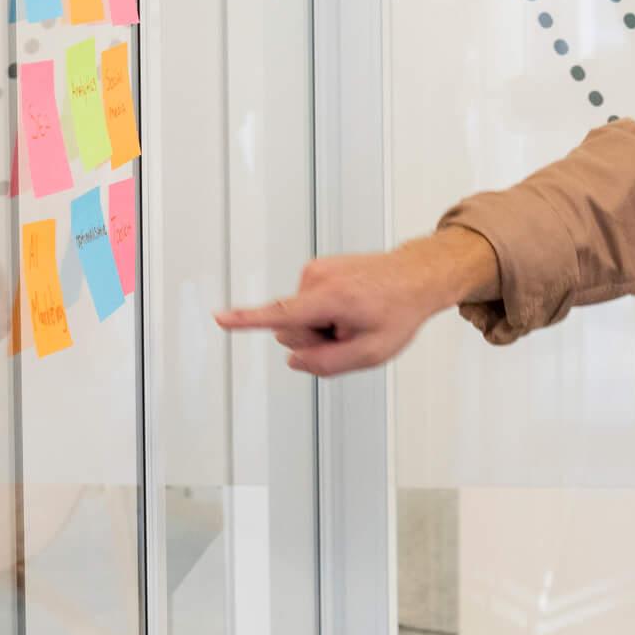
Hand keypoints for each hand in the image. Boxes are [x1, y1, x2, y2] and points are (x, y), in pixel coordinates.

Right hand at [214, 228, 498, 375]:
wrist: (415, 275)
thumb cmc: (398, 311)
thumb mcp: (374, 352)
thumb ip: (329, 364)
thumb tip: (294, 361)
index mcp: (332, 298)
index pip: (282, 314)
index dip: (247, 319)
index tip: (219, 318)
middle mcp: (318, 279)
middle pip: (290, 331)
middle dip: (315, 340)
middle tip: (350, 332)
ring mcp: (315, 271)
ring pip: (297, 319)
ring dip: (322, 326)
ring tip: (353, 317)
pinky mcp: (315, 270)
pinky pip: (305, 305)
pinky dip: (324, 312)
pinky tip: (349, 307)